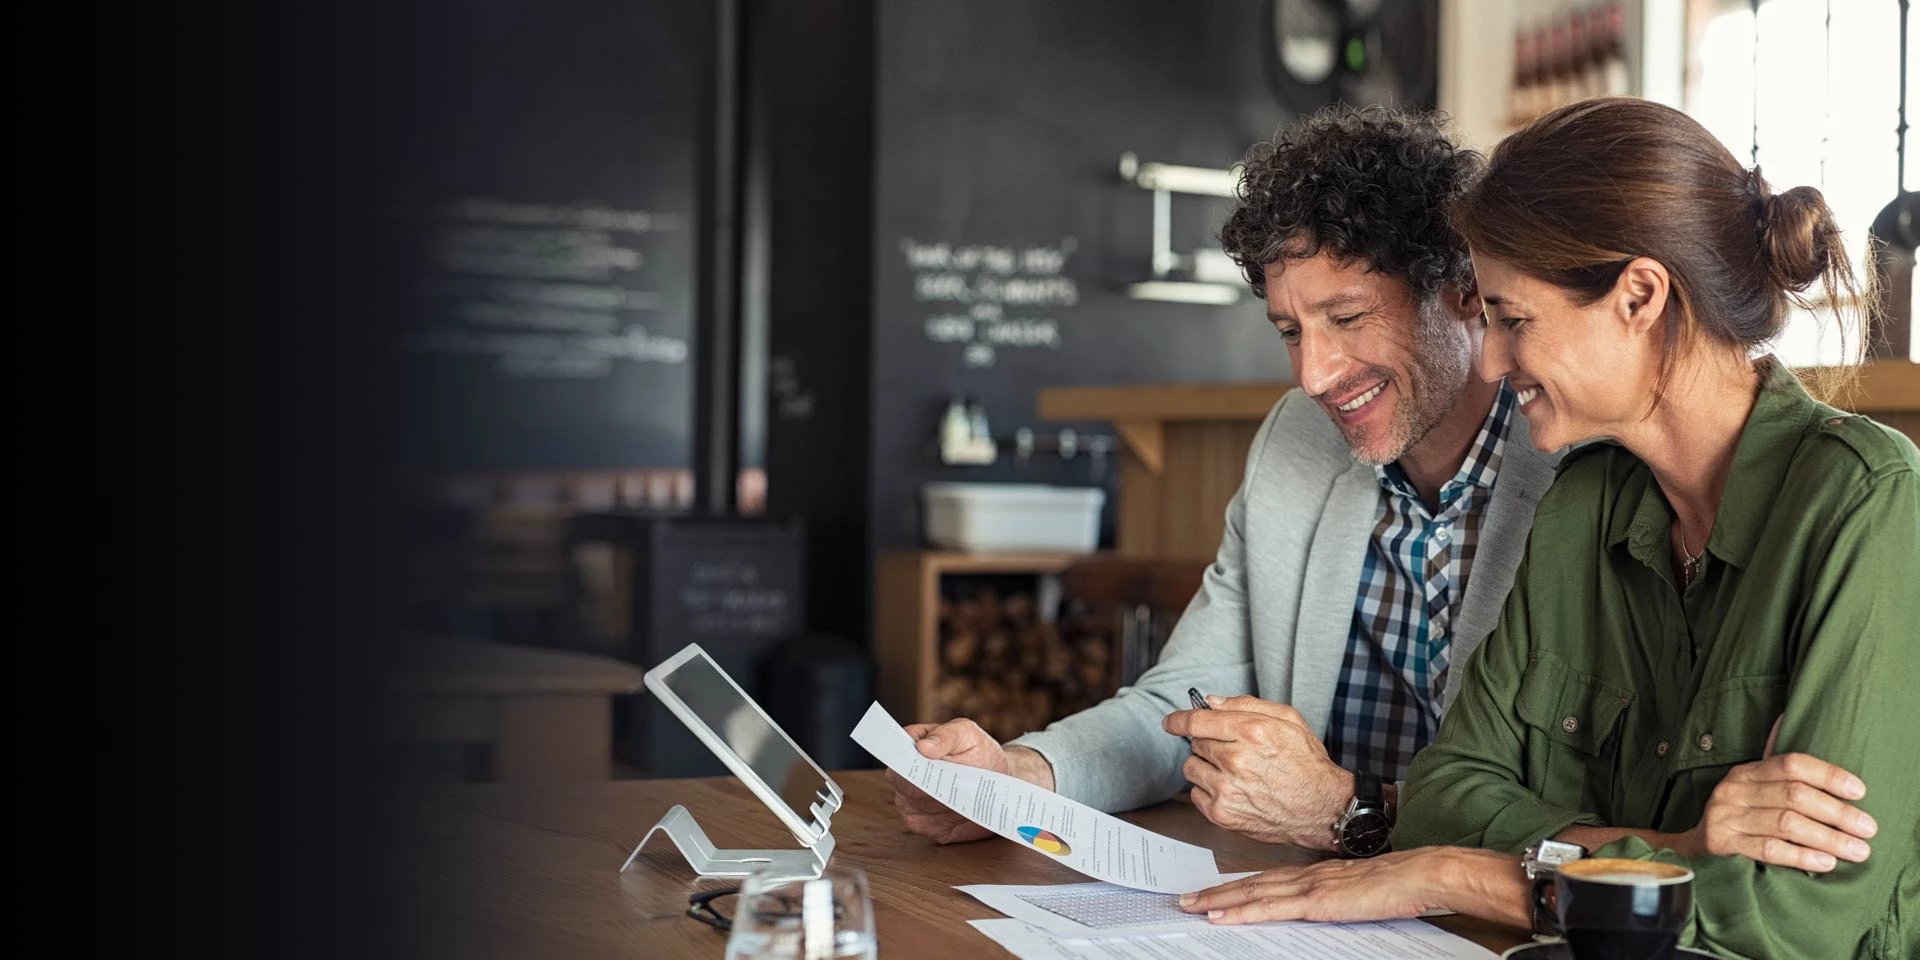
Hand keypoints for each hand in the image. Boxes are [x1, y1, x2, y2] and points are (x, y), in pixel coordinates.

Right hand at [886, 718, 1052, 843]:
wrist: (999, 780)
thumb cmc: (980, 752)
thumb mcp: (968, 734)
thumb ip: (946, 735)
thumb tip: (923, 746)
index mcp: (912, 746)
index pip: (897, 752)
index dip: (905, 758)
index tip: (921, 763)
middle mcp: (905, 776)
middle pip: (903, 783)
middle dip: (924, 783)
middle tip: (950, 780)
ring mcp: (911, 802)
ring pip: (913, 806)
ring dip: (936, 802)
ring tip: (960, 794)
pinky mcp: (925, 825)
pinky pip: (926, 826)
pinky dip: (944, 820)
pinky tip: (961, 810)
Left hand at [1162, 695, 1350, 848]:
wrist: (1323, 809)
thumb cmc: (1307, 764)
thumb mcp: (1288, 720)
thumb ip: (1246, 704)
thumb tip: (1211, 702)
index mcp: (1251, 731)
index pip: (1197, 721)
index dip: (1178, 720)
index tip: (1170, 722)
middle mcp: (1236, 760)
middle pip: (1195, 743)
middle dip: (1209, 744)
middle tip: (1233, 752)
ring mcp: (1227, 789)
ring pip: (1191, 768)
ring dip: (1206, 767)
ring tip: (1233, 772)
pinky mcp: (1223, 814)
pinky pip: (1195, 794)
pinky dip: (1208, 791)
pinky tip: (1232, 790)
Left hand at [1176, 848, 1459, 923]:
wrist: (1420, 873)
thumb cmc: (1398, 884)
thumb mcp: (1358, 890)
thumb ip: (1334, 895)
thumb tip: (1318, 905)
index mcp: (1315, 873)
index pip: (1266, 879)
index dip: (1236, 886)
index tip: (1212, 892)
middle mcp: (1306, 875)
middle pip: (1251, 884)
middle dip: (1216, 893)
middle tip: (1185, 899)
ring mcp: (1310, 887)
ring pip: (1253, 893)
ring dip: (1219, 901)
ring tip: (1191, 906)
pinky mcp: (1317, 901)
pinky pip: (1271, 908)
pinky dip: (1242, 911)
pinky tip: (1222, 916)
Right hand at [1684, 716, 1876, 871]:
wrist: (1693, 848)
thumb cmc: (1739, 817)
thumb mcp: (1754, 789)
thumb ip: (1777, 768)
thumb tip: (1788, 717)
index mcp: (1747, 772)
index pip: (1791, 764)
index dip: (1828, 775)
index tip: (1859, 791)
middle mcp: (1734, 789)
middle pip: (1793, 795)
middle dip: (1837, 812)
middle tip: (1868, 828)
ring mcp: (1726, 816)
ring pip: (1785, 822)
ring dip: (1827, 837)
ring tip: (1856, 850)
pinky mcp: (1722, 843)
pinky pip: (1768, 849)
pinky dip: (1801, 855)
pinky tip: (1825, 862)